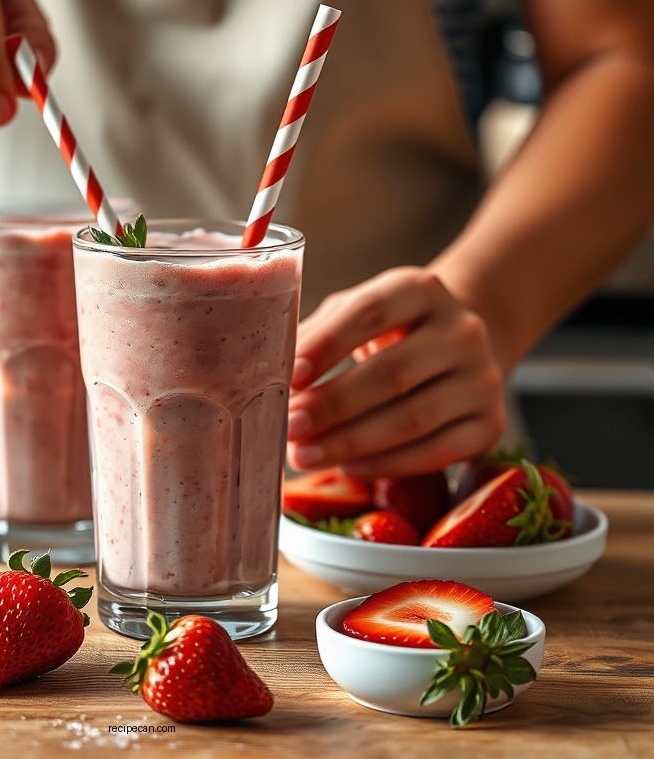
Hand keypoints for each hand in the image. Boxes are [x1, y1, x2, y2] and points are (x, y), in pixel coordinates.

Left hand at [287, 267, 504, 476]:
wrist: (462, 348)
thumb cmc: (389, 330)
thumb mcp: (355, 311)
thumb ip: (318, 332)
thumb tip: (268, 366)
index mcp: (420, 289)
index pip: (369, 313)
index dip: (328, 345)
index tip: (292, 376)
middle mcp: (461, 330)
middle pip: (391, 373)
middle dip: (333, 405)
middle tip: (290, 427)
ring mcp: (482, 379)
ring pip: (413, 419)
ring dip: (352, 442)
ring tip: (305, 455)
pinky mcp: (490, 424)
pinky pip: (436, 452)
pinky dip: (387, 465)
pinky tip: (348, 468)